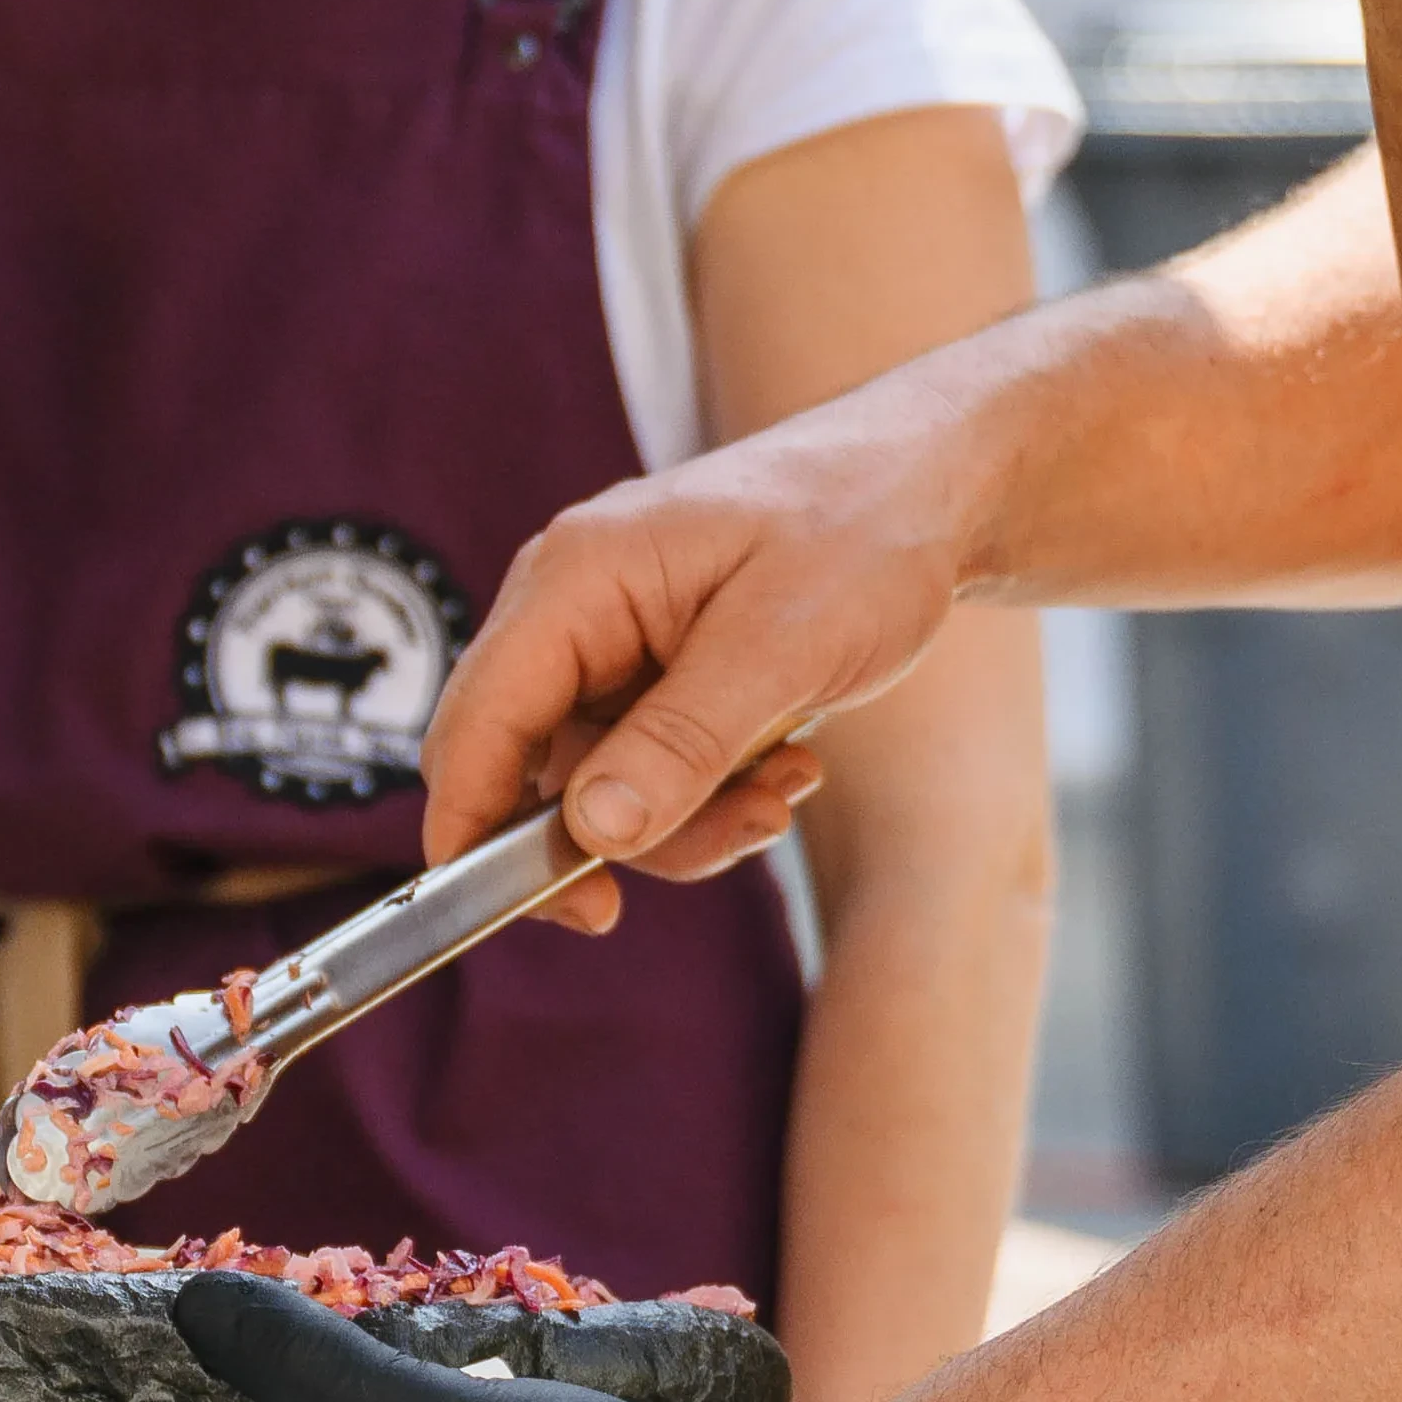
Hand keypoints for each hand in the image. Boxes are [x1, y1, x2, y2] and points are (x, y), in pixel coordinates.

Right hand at [419, 368, 995, 916]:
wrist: (931, 488)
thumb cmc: (860, 528)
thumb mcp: (782, 645)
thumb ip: (682, 741)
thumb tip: (592, 832)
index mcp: (576, 578)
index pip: (479, 722)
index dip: (470, 827)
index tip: (504, 913)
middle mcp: (573, 611)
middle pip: (532, 771)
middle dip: (624, 834)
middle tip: (732, 842)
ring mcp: (611, 644)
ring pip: (600, 788)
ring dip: (692, 818)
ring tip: (787, 787)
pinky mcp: (653, 675)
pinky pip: (649, 770)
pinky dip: (712, 792)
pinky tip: (786, 763)